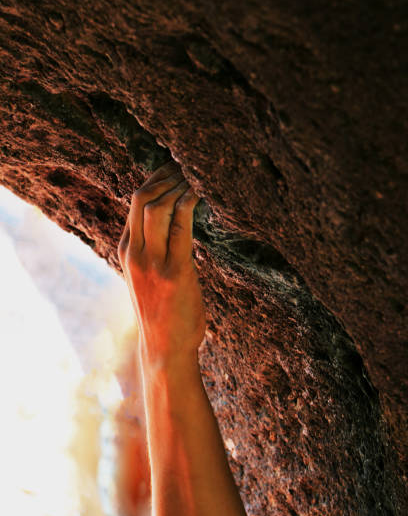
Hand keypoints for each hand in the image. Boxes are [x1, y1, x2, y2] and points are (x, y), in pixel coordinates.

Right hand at [118, 161, 205, 368]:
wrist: (164, 349)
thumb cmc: (162, 313)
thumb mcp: (147, 277)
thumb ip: (154, 250)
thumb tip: (175, 225)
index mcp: (127, 251)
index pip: (135, 204)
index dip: (156, 180)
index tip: (175, 168)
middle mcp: (134, 253)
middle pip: (142, 197)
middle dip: (166, 175)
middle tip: (189, 165)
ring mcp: (152, 262)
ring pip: (158, 206)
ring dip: (180, 185)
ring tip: (198, 176)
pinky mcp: (175, 271)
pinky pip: (181, 226)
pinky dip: (191, 203)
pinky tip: (202, 194)